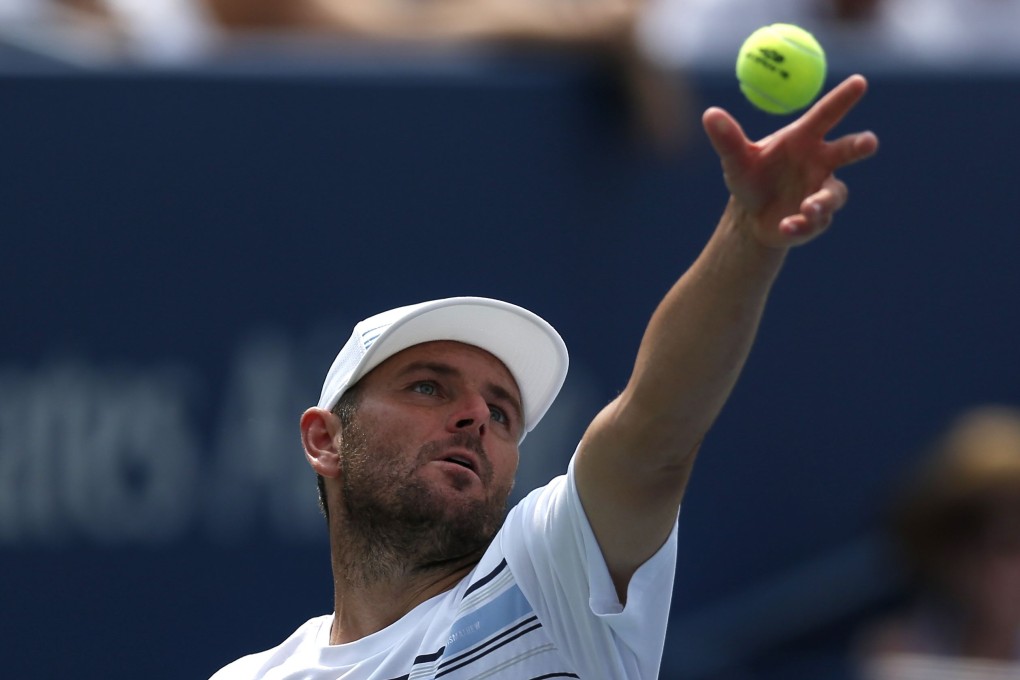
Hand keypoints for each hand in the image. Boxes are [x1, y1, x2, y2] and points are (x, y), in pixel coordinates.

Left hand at [702, 74, 878, 248]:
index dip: (843, 98)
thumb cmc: (750, 178)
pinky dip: (800, 225)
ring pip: (832, 194)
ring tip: (808, 207)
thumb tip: (709, 114)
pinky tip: (786, 226)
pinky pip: (814, 222)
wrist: (750, 216)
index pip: (826, 115)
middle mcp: (820, 163)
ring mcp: (821, 191)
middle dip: (860, 145)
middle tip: (870, 141)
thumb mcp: (736, 161)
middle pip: (847, 151)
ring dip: (822, 201)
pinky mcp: (817, 220)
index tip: (860, 81)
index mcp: (804, 140)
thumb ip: (727, 140)